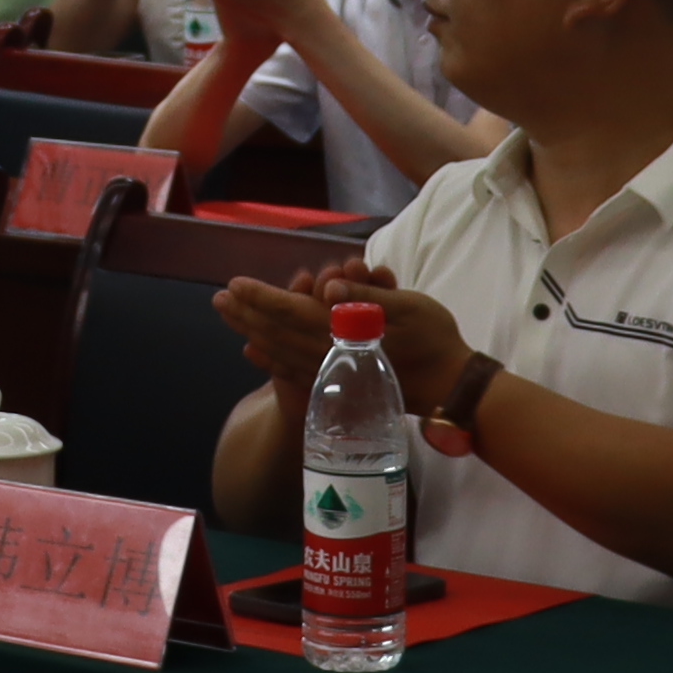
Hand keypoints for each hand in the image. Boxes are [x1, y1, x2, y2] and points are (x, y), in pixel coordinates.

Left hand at [213, 274, 473, 423]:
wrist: (452, 387)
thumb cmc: (437, 340)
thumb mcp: (411, 308)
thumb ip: (368, 298)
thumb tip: (332, 289)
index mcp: (346, 333)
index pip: (294, 312)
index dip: (263, 298)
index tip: (236, 285)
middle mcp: (333, 355)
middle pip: (281, 333)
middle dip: (249, 314)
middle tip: (220, 298)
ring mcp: (334, 372)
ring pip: (283, 351)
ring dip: (255, 333)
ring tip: (231, 319)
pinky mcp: (340, 383)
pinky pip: (297, 370)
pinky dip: (273, 360)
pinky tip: (255, 352)